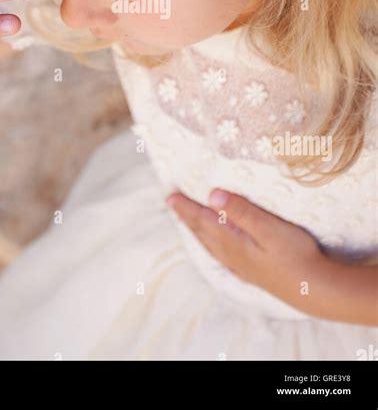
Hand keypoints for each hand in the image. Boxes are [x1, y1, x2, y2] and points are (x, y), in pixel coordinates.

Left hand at [166, 188, 326, 313]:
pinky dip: (213, 247)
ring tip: (188, 223)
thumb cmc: (294, 254)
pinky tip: (218, 250)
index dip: (186, 207)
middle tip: (172, 204)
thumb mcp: (267, 227)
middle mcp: (232, 255)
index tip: (170, 196)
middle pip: (203, 232)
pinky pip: (223, 256)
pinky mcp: (253, 273)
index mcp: (233, 241)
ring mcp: (242, 266)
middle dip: (187, 217)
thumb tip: (212, 194)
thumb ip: (240, 211)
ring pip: (212, 245)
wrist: (313, 289)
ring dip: (198, 231)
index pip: (203, 220)